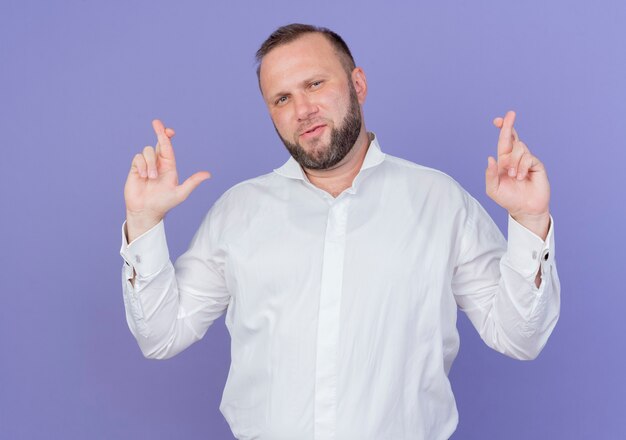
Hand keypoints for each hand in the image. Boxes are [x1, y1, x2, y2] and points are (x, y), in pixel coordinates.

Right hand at [124, 119, 210, 241]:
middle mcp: (158, 163)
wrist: (146, 211)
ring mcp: (146, 165)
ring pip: (148, 151)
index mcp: (169, 166)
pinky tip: (143, 177)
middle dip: (159, 132)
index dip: (167, 137)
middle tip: (156, 122)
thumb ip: (193, 182)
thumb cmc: (164, 203)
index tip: (169, 130)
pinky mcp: (135, 169)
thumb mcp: (180, 193)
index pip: (168, 148)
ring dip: (150, 163)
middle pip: (158, 143)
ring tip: (151, 178)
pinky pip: (137, 158)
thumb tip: (208, 174)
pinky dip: (141, 165)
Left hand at [485, 111, 549, 238]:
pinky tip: (521, 177)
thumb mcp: (493, 189)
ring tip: (514, 176)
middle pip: (513, 137)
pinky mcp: (537, 165)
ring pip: (519, 148)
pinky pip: (528, 158)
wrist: (525, 209)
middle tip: (510, 114)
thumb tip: (490, 158)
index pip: (503, 141)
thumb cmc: (508, 199)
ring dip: (514, 162)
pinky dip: (522, 167)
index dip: (502, 129)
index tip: (497, 120)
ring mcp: (527, 160)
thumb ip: (490, 174)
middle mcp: (516, 158)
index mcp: (504, 160)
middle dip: (509, 125)